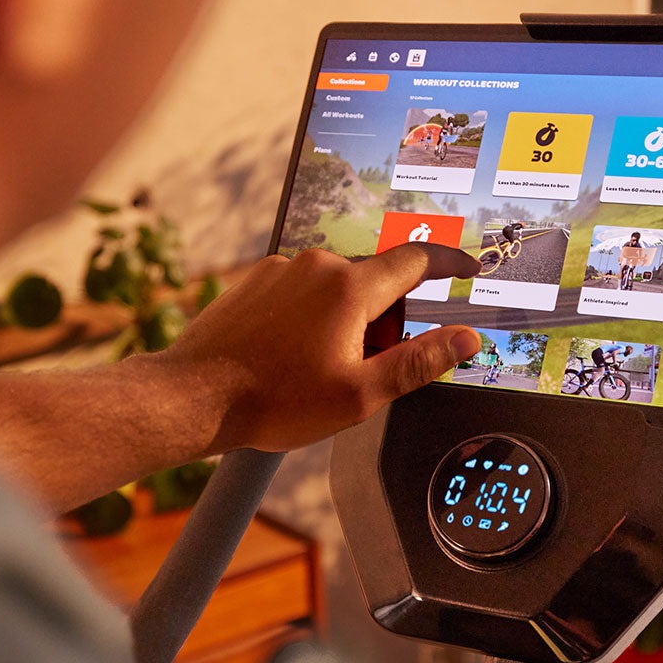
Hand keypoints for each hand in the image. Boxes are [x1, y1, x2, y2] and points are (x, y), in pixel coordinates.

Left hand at [163, 244, 481, 451]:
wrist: (194, 396)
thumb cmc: (274, 401)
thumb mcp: (360, 394)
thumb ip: (419, 362)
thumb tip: (465, 338)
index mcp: (349, 287)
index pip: (417, 261)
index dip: (449, 264)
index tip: (468, 268)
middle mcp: (316, 265)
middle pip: (375, 284)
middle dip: (383, 322)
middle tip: (362, 371)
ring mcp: (281, 270)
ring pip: (336, 290)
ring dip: (346, 323)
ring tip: (317, 371)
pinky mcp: (255, 281)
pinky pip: (302, 293)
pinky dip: (311, 319)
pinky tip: (290, 358)